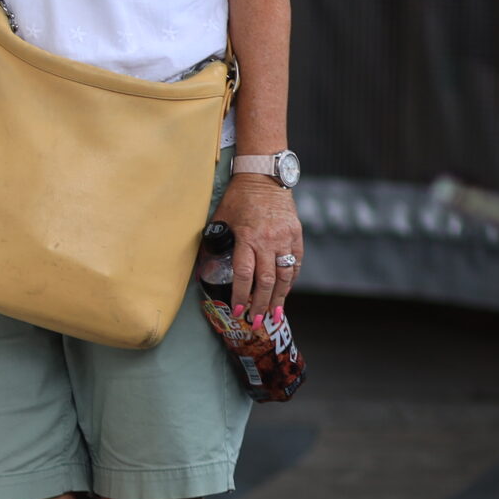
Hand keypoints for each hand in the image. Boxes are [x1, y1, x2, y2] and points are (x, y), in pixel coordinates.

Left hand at [214, 174, 301, 324]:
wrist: (264, 177)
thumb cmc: (238, 198)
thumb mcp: (220, 218)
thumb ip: (214, 243)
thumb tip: (202, 267)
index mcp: (246, 237)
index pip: (244, 275)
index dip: (241, 296)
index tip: (237, 311)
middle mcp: (268, 241)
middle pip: (266, 281)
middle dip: (260, 304)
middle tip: (255, 321)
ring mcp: (285, 239)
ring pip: (284, 276)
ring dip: (279, 298)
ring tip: (274, 315)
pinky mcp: (296, 236)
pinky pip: (295, 264)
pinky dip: (290, 280)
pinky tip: (285, 292)